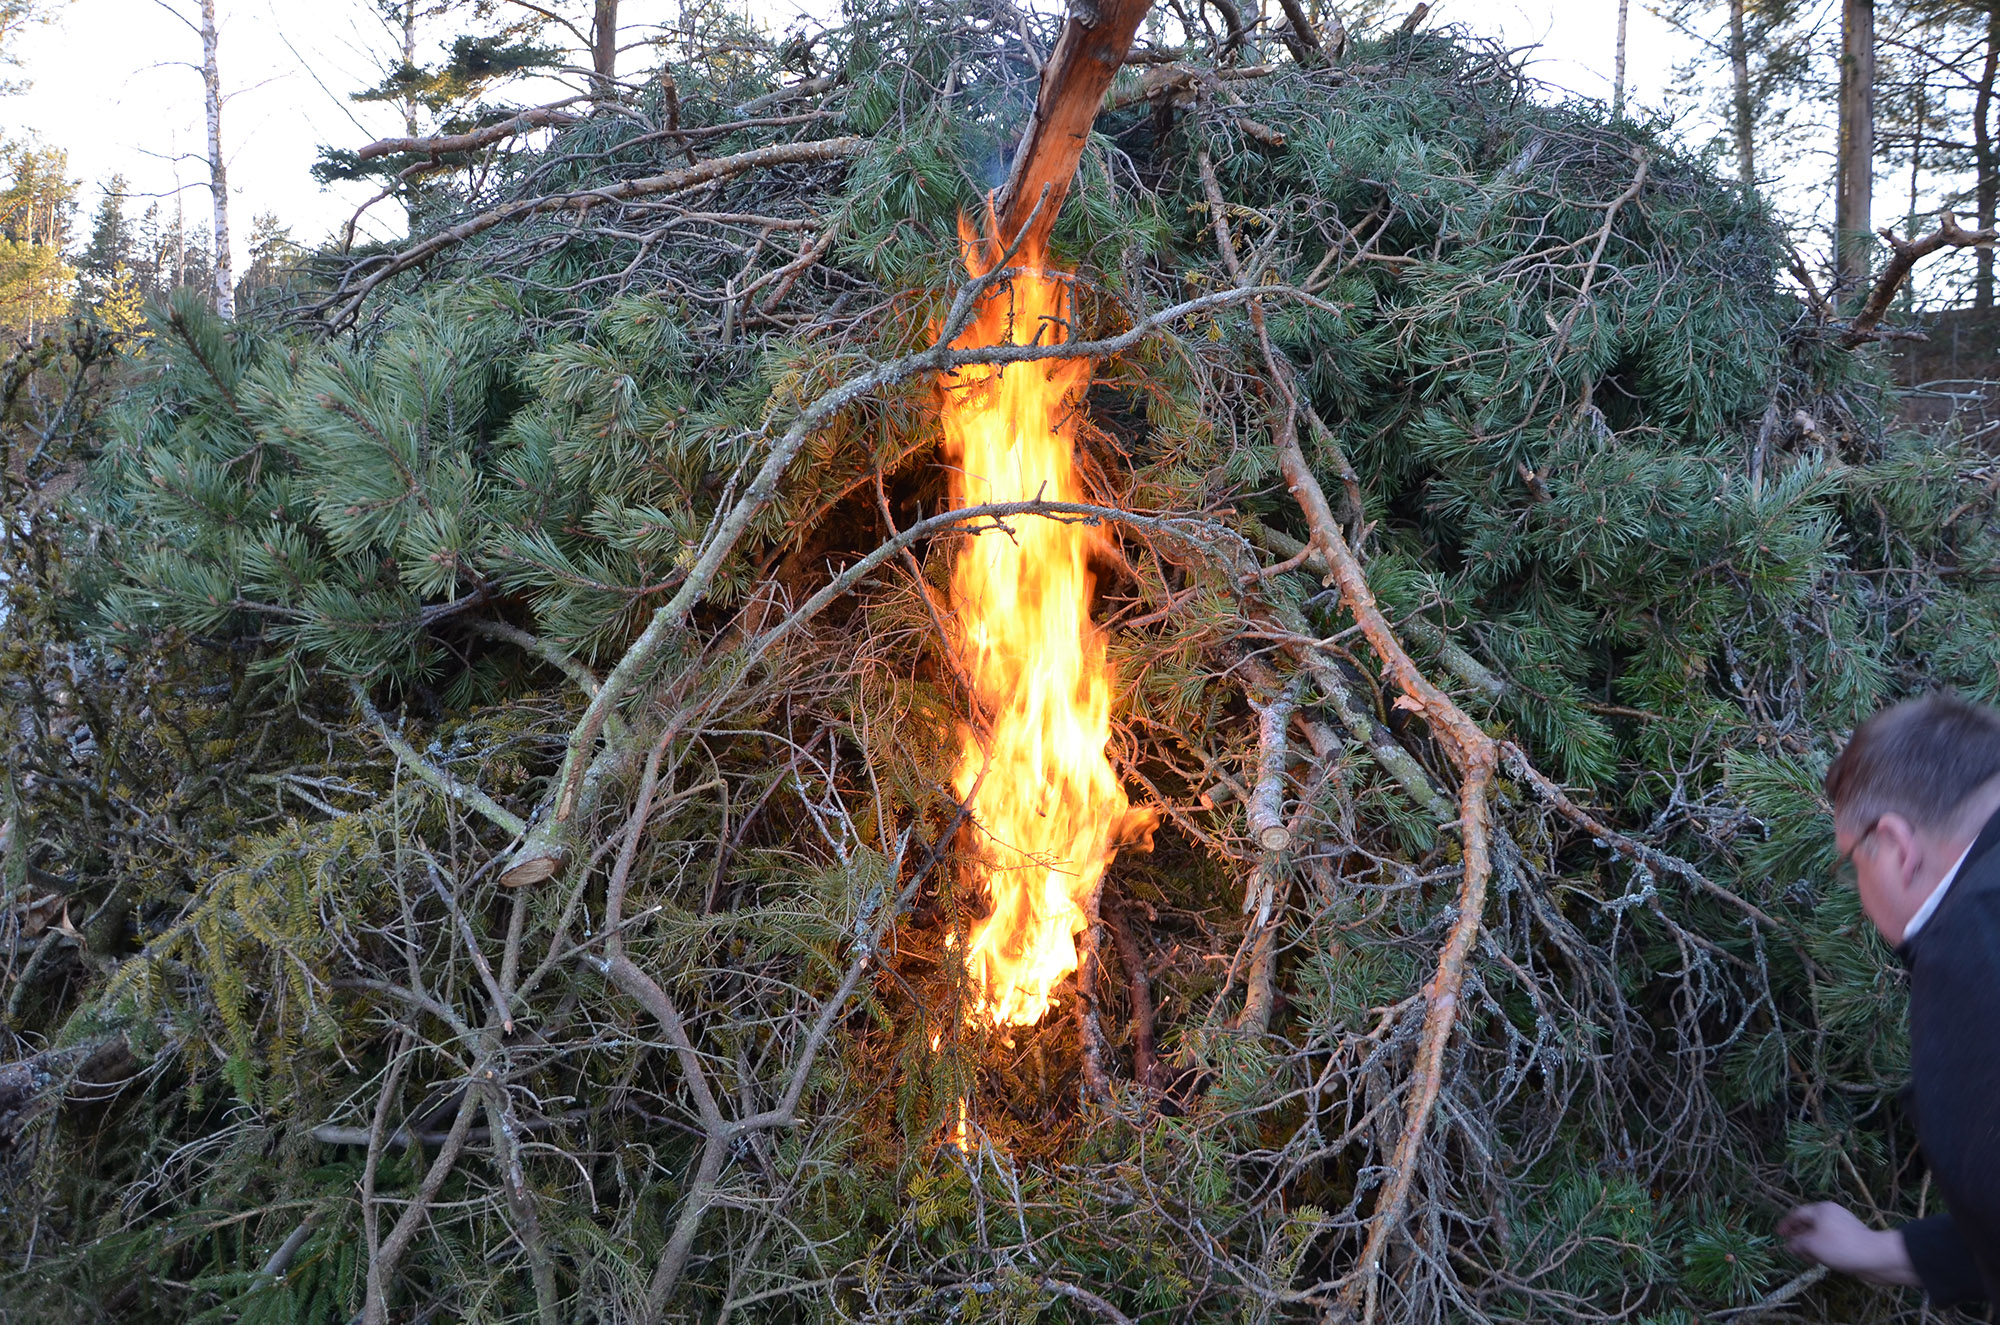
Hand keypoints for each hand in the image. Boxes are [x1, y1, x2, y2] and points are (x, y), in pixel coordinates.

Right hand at [1777, 1202, 1921, 1286]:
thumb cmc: (1841, 1247)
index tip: (1778, 1234)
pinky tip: (1822, 1260)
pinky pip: (1832, 1242)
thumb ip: (1797, 1243)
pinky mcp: (1852, 1239)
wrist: (1877, 1257)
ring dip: (1811, 1245)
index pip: (1797, 1214)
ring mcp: (1844, 1227)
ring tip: (1807, 1258)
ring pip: (1820, 1234)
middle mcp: (1832, 1215)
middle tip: (1792, 1249)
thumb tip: (1789, 1245)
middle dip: (1799, 1237)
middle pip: (1809, 1223)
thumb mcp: (1812, 1245)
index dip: (1786, 1224)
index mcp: (1821, 1210)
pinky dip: (1823, 1249)